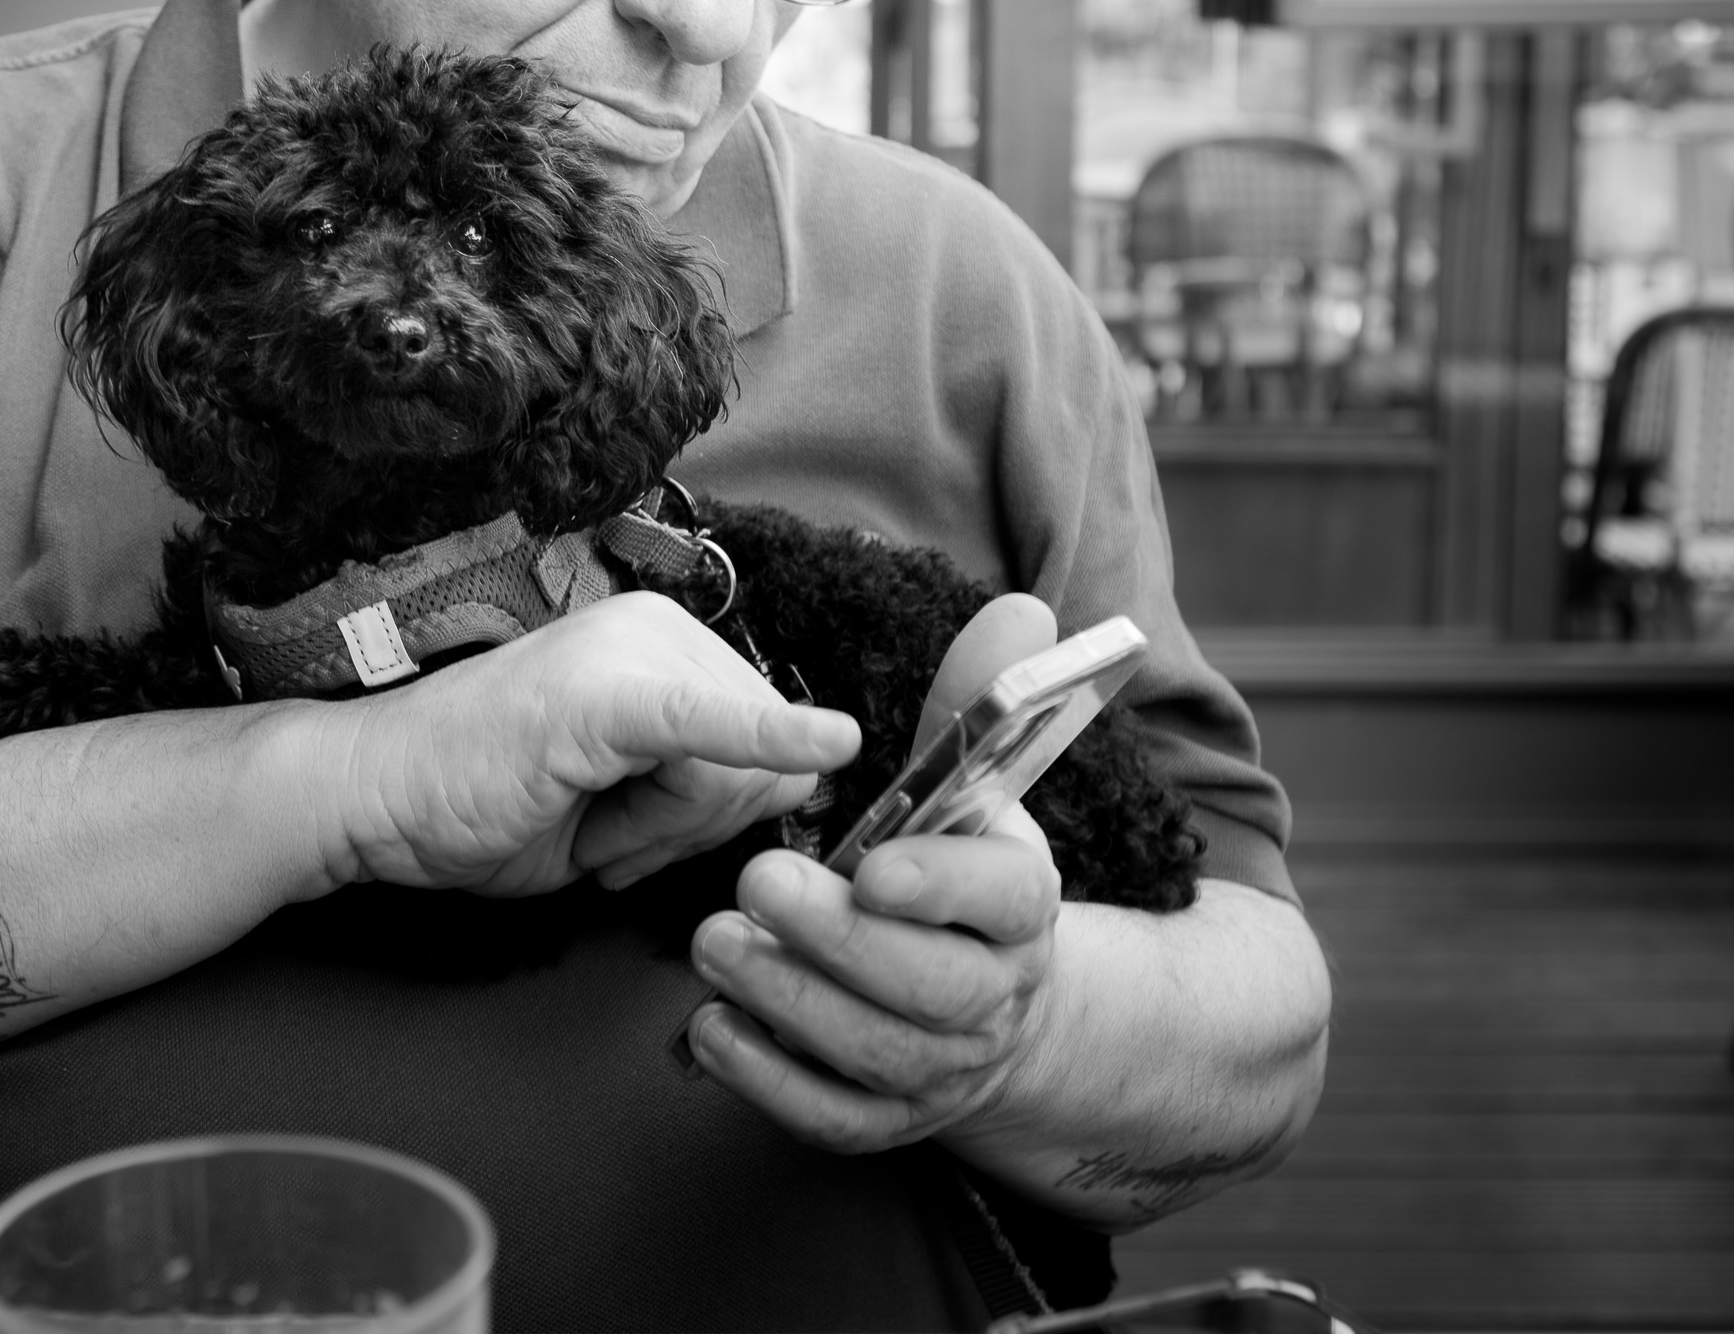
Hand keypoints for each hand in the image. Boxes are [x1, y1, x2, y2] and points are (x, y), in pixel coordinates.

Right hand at [316, 591, 860, 898]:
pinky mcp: (608, 695)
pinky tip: (830, 742)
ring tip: (572, 812)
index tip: (630, 832)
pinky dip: (769, 738)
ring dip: (659, 836)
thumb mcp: (618, 806)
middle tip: (591, 824)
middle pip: (765, 771)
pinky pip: (712, 725)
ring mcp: (633, 652)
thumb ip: (711, 790)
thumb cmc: (478, 802)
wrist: (368, 794)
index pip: (770, 752)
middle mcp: (659, 628)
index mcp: (665, 645)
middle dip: (689, 832)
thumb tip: (807, 780)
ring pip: (734, 782)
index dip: (710, 823)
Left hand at [683, 593, 1069, 1152]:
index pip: (1004, 897)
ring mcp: (943, 1069)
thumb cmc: (957, 879)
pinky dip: (769, 1081)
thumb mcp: (971, 791)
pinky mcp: (888, 1121)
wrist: (994, 1010)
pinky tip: (711, 1029)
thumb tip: (1017, 611)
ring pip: (874, 1053)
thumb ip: (974, 703)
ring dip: (789, 1001)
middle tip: (756, 884)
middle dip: (838, 939)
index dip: (941, 884)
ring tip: (713, 943)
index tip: (876, 863)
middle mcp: (995, 996)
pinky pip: (832, 1117)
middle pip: (931, 987)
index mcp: (1022, 907)